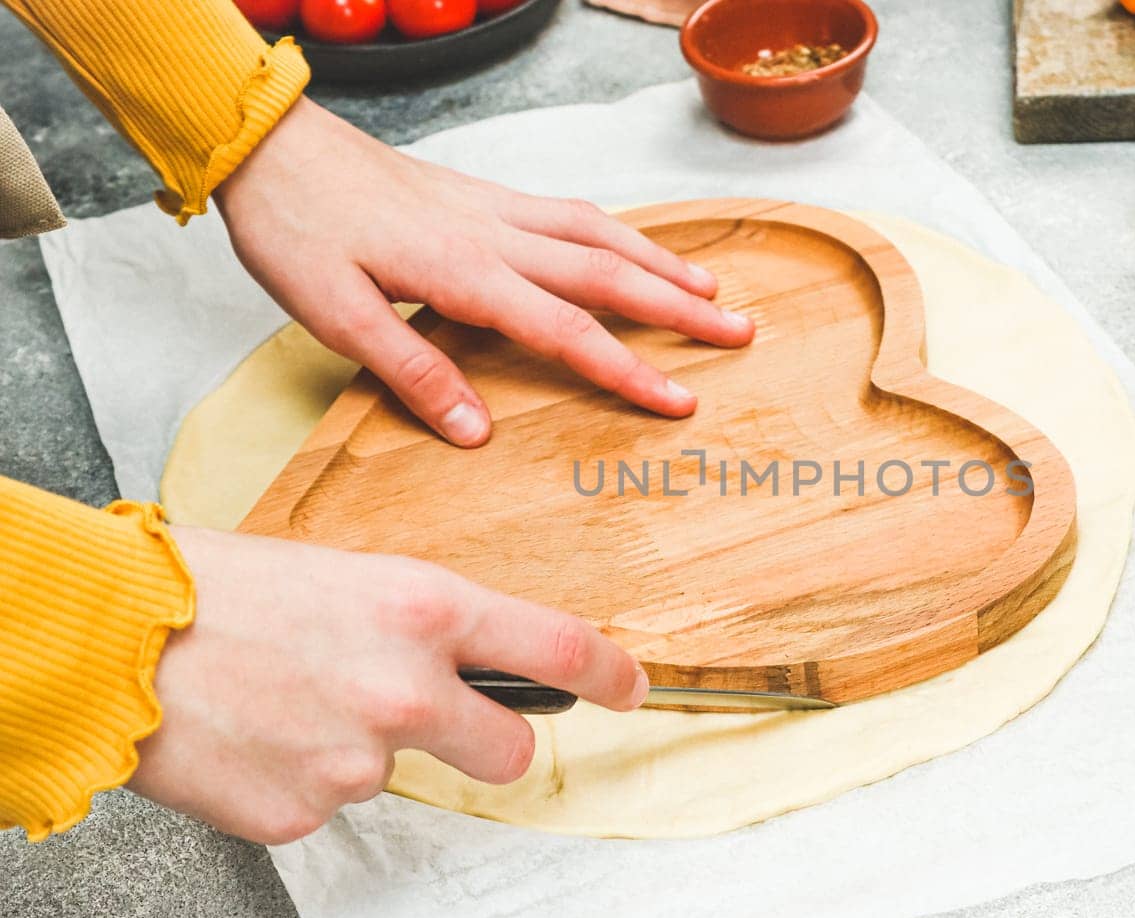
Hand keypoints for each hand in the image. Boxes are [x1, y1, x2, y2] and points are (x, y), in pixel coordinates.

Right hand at [128, 526, 645, 844]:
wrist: (110, 640)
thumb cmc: (216, 588)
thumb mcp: (347, 573)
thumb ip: (422, 621)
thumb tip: (466, 655)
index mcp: (425, 608)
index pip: (558, 649)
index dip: (608, 675)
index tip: (628, 687)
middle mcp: (407, 689)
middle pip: (510, 752)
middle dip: (489, 740)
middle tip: (435, 716)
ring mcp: (358, 761)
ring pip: (402, 773)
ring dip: (365, 747)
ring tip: (291, 699)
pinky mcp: (306, 813)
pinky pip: (332, 803)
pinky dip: (305, 777)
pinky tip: (261, 734)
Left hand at [213, 98, 753, 447]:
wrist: (271, 145)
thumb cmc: (296, 230)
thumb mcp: (334, 315)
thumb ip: (411, 372)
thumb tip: (477, 432)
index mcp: (465, 273)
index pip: (567, 331)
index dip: (629, 371)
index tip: (680, 401)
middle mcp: (495, 236)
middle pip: (608, 273)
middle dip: (680, 308)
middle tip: (740, 333)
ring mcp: (494, 208)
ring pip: (599, 233)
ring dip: (661, 262)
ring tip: (712, 290)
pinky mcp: (481, 194)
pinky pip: (570, 210)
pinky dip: (617, 229)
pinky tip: (631, 244)